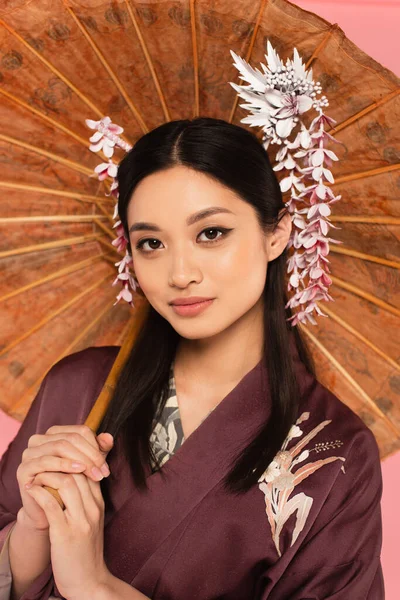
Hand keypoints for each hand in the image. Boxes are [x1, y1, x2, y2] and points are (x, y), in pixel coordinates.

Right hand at [16, 426, 113, 531]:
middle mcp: (39, 440)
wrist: (48, 512)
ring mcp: (29, 453)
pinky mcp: (23, 468)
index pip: (80, 431)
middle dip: (90, 455)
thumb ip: (98, 450)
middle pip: (71, 438)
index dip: (96, 446)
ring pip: (60, 446)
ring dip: (81, 459)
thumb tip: (109, 437)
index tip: (106, 465)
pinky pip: (46, 461)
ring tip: (94, 473)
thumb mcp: (87, 466)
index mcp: (54, 434)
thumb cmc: (69, 486)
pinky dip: (64, 464)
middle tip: (102, 472)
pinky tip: (78, 470)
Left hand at [24, 470, 109, 599]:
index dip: (74, 458)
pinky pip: (51, 504)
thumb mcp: (92, 520)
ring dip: (48, 474)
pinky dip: (39, 493)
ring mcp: (80, 520)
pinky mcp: (65, 533)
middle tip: (43, 460)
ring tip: (36, 474)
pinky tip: (31, 490)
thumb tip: (75, 477)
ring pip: (67, 483)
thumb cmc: (87, 550)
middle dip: (60, 462)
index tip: (56, 457)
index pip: (90, 469)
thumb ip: (86, 498)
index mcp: (99, 503)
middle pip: (79, 472)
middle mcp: (93, 508)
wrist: (89, 581)